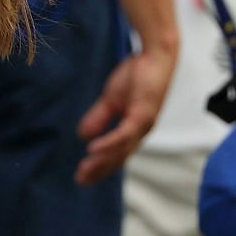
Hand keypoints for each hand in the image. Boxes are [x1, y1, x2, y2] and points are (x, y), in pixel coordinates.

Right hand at [75, 48, 174, 184]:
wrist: (156, 55)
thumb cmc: (137, 74)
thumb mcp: (111, 99)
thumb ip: (99, 117)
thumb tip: (82, 136)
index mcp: (134, 129)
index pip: (116, 154)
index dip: (100, 166)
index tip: (82, 176)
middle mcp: (140, 131)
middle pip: (119, 157)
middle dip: (99, 170)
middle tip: (80, 181)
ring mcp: (143, 124)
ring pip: (121, 150)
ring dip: (102, 161)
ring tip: (84, 170)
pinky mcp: (143, 114)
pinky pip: (124, 134)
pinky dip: (108, 143)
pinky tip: (93, 150)